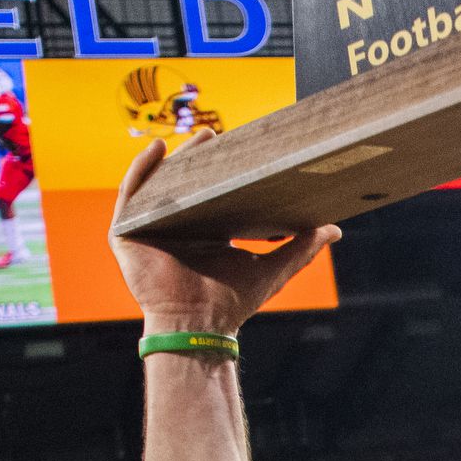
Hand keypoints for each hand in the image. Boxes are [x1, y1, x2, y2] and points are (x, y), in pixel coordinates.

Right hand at [110, 136, 338, 337]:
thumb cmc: (231, 303)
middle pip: (185, 184)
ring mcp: (150, 230)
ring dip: (175, 159)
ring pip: (159, 185)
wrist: (199, 325)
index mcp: (206, 234)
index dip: (223, 170)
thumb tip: (334, 230)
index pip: (210, 193)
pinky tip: (156, 149)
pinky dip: (140, 171)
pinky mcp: (127, 235)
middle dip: (199, 158)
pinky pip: (130, 196)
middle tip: (218, 135)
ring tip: (198, 139)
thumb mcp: (271, 269)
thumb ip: (301, 248)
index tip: (240, 146)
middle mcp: (177, 229)